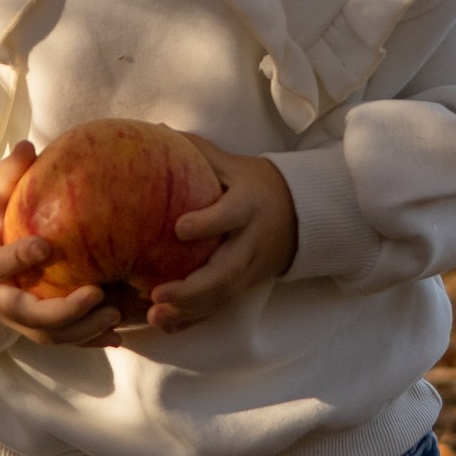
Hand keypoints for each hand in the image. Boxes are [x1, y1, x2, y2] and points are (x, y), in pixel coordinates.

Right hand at [0, 147, 121, 342]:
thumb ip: (6, 177)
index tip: (44, 247)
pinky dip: (88, 340)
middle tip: (96, 294)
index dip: (18, 259)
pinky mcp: (33, 329)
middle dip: (62, 310)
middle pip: (27, 314)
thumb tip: (27, 145)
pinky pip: (62, 340)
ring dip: (81, 329)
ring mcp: (16, 320)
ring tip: (115, 315)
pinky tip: (117, 333)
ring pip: (47, 335)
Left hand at [142, 140, 297, 330]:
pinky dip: (194, 320)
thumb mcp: (234, 165)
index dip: (208, 223)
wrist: (301, 216)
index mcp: (248, 207)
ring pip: (222, 297)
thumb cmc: (256, 185)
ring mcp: (249, 270)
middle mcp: (250, 243)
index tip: (179, 228)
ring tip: (155, 316)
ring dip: (189, 311)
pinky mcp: (245, 287)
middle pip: (226, 272)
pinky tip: (166, 326)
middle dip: (192, 288)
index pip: (230, 215)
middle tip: (157, 294)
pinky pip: (220, 308)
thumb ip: (197, 151)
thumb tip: (155, 130)